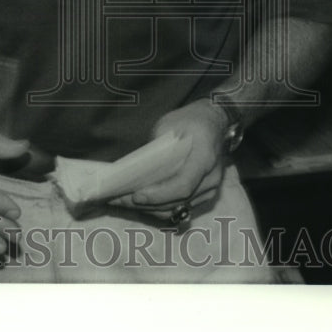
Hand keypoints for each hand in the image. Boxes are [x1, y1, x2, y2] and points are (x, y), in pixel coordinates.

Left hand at [110, 99, 226, 221]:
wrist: (214, 122)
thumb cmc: (190, 121)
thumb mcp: (170, 125)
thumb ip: (156, 149)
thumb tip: (134, 171)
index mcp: (204, 157)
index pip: (183, 185)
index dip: (159, 194)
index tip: (136, 195)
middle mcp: (211, 178)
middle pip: (178, 201)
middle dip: (146, 204)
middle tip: (118, 200)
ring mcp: (210, 190)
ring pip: (178, 210)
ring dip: (150, 209)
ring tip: (123, 202)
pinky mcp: (203, 196)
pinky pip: (181, 208)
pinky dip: (159, 208)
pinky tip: (139, 202)